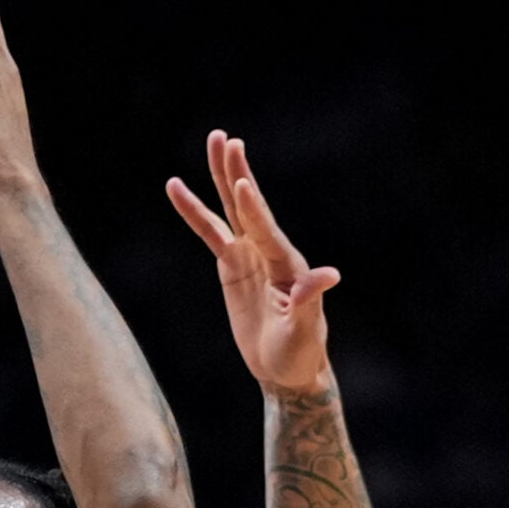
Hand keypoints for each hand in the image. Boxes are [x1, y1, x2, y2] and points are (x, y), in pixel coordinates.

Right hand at [166, 131, 341, 393]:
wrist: (286, 369)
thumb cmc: (301, 352)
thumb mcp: (306, 330)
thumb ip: (310, 300)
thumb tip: (329, 275)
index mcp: (287, 264)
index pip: (265, 230)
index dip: (252, 208)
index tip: (241, 182)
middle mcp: (268, 252)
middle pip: (247, 206)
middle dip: (235, 171)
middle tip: (224, 138)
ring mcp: (249, 256)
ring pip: (228, 211)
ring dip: (220, 177)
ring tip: (213, 141)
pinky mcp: (232, 266)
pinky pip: (210, 234)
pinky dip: (195, 213)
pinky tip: (178, 191)